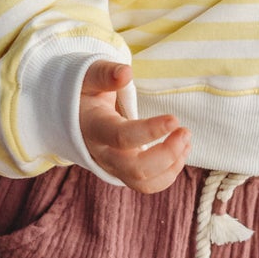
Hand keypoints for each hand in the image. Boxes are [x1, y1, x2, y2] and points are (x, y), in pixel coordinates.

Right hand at [79, 61, 190, 193]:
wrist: (72, 115)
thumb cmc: (85, 92)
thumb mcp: (88, 77)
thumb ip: (105, 74)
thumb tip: (126, 73)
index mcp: (94, 128)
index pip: (122, 137)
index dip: (150, 131)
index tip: (174, 119)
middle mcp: (102, 153)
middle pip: (135, 169)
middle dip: (167, 155)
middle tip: (185, 131)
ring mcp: (112, 167)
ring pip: (143, 183)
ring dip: (172, 166)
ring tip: (186, 140)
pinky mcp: (123, 172)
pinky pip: (147, 185)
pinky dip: (169, 173)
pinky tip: (180, 151)